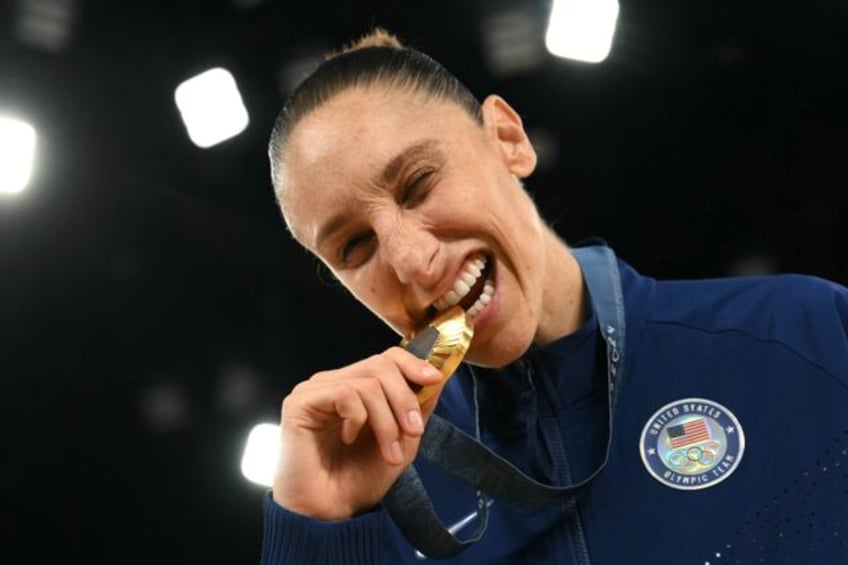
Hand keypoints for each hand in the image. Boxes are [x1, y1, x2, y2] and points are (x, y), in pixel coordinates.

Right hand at [271, 346, 445, 520]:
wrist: (330, 514)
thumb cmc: (358, 481)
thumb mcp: (402, 443)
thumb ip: (417, 409)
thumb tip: (438, 377)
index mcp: (356, 388)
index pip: (386, 358)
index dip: (413, 364)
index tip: (434, 379)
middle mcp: (335, 383)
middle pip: (380, 365)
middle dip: (404, 398)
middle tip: (414, 431)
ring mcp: (316, 390)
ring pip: (367, 382)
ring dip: (387, 421)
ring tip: (389, 452)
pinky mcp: (300, 401)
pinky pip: (345, 393)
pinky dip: (358, 419)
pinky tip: (349, 438)